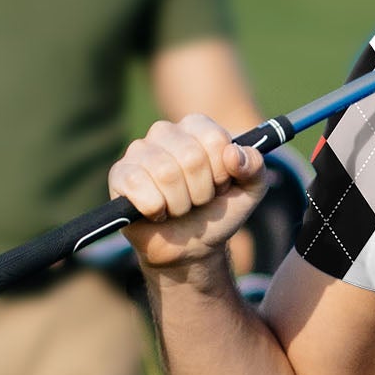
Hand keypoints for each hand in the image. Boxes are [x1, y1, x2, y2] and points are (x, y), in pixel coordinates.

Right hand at [110, 114, 269, 270]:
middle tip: (197, 201)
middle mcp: (165, 132)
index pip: (214, 138)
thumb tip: (233, 154)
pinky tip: (157, 212)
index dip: (222, 172)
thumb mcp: (250, 191)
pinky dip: (155, 209)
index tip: (220, 185)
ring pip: (165, 173)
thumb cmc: (216, 212)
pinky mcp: (119, 174)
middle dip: (201, 192)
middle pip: (191, 157)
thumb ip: (255, 167)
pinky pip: (138, 186)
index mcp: (196, 127)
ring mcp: (139, 151)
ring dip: (179, 204)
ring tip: (178, 208)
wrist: (190, 247)